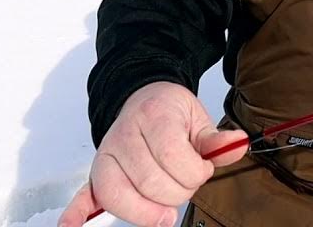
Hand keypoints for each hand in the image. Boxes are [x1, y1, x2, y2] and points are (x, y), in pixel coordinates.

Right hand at [58, 81, 247, 226]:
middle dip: (177, 192)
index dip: (195, 173)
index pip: (174, 159)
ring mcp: (107, 155)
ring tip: (163, 205)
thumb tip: (236, 145)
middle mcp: (124, 135)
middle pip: (151, 183)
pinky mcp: (96, 173)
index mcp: (153, 116)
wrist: (142, 98)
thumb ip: (216, 140)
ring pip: (122, 196)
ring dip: (148, 209)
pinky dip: (76, 213)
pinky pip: (83, 195)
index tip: (201, 170)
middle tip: (184, 183)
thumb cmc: (169, 112)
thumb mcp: (197, 118)